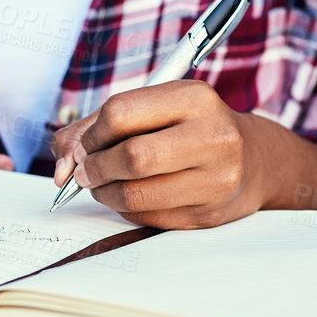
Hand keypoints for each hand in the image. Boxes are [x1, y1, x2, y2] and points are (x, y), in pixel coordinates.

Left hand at [50, 81, 316, 227]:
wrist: (254, 161)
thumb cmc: (190, 129)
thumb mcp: (155, 109)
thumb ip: (97, 126)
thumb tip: (62, 163)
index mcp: (195, 98)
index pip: (121, 112)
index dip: (91, 133)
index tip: (85, 145)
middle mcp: (212, 136)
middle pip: (131, 157)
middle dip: (95, 168)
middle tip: (86, 173)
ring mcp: (215, 179)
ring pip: (135, 195)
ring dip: (104, 194)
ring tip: (103, 186)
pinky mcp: (208, 214)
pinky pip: (147, 218)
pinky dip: (125, 211)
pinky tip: (130, 198)